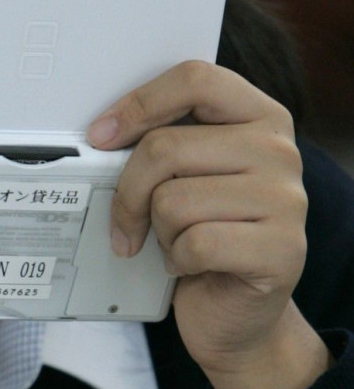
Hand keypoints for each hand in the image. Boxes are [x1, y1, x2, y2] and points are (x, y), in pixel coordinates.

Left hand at [88, 61, 329, 388]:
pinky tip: (189, 264)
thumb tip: (102, 135)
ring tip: (174, 241)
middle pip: (166, 147)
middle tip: (125, 220)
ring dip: (158, 231)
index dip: (138, 104)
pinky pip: (194, 243)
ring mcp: (288, 201)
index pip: (194, 79)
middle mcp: (280, 150)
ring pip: (173, 200)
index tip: (100, 136)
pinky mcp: (282, 251)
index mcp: (259, 115)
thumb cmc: (204, 230)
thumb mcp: (186, 174)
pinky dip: (177, 259)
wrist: (237, 309)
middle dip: (129, 191)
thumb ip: (164, 142)